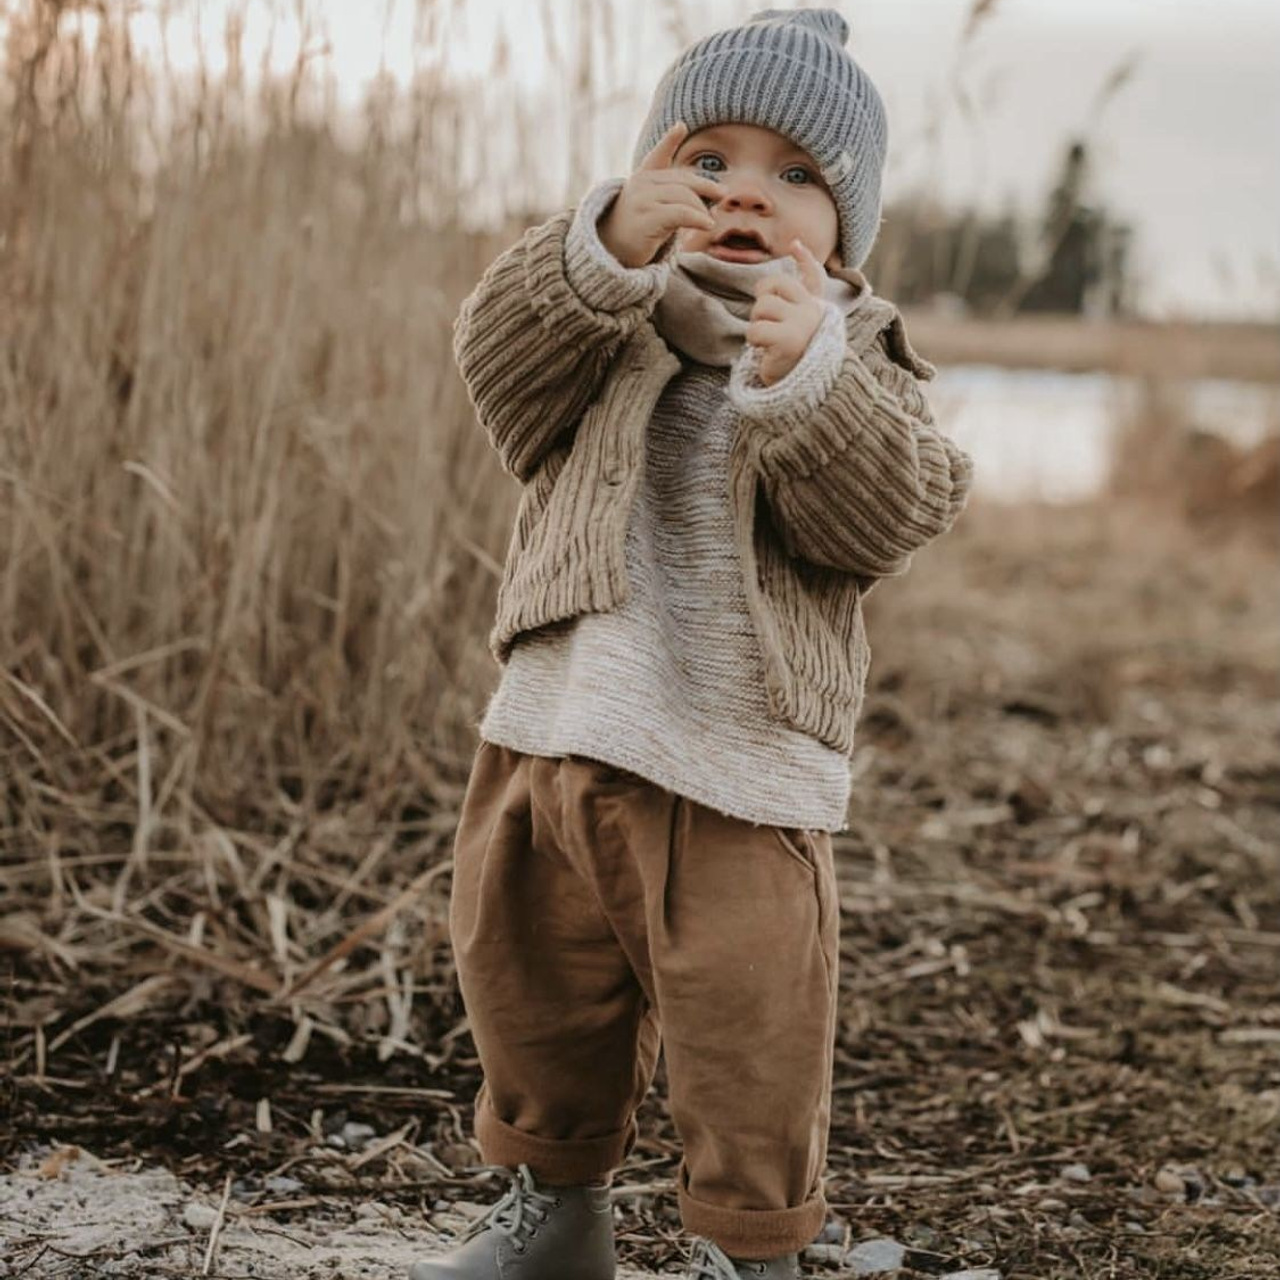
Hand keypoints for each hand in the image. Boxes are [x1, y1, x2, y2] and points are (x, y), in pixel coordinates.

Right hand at [598, 121, 721, 268]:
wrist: (611, 253)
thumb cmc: (637, 231)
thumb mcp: (651, 206)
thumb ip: (670, 192)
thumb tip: (702, 190)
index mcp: (643, 178)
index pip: (657, 156)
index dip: (669, 141)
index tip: (681, 127)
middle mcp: (641, 184)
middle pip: (683, 180)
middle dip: (705, 187)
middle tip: (721, 195)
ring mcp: (642, 200)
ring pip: (684, 196)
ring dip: (701, 209)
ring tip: (709, 221)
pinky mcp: (646, 218)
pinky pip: (680, 213)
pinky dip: (698, 218)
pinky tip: (707, 225)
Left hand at [746, 240, 827, 385]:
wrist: (806, 394)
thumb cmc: (797, 360)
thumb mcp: (799, 326)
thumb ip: (801, 294)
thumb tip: (796, 246)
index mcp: (815, 307)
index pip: (813, 276)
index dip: (804, 260)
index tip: (794, 245)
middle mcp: (812, 311)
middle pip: (773, 285)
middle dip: (762, 303)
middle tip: (769, 327)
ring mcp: (803, 323)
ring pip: (762, 306)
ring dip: (757, 324)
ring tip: (768, 342)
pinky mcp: (788, 339)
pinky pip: (756, 329)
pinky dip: (754, 341)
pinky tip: (766, 351)